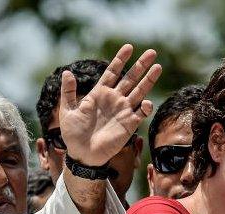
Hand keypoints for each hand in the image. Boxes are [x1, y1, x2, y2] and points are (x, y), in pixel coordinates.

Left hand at [58, 44, 161, 165]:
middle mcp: (114, 99)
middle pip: (130, 78)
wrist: (82, 155)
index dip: (120, 60)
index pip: (112, 72)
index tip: (129, 47)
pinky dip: (145, 107)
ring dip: (148, 80)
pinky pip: (141, 113)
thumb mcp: (67, 111)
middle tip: (152, 52)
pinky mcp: (129, 124)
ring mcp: (123, 111)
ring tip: (157, 67)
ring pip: (139, 92)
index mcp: (99, 94)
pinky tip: (146, 102)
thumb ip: (68, 92)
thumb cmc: (73, 134)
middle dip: (141, 65)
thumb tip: (67, 73)